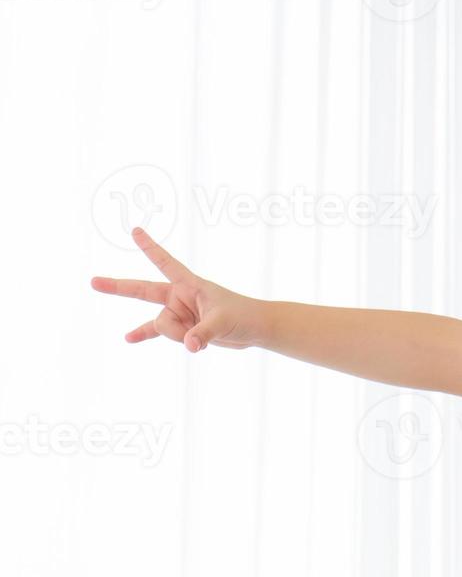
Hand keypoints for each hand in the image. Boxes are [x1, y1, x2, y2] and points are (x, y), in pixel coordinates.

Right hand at [92, 227, 264, 351]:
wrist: (255, 329)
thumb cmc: (244, 315)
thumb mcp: (223, 322)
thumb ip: (203, 334)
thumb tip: (188, 346)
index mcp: (190, 284)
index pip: (165, 262)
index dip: (150, 248)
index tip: (135, 230)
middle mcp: (179, 296)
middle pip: (143, 291)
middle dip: (118, 287)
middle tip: (93, 282)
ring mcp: (178, 312)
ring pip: (162, 326)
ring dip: (176, 335)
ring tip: (197, 338)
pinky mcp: (182, 328)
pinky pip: (158, 332)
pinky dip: (144, 334)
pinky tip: (128, 339)